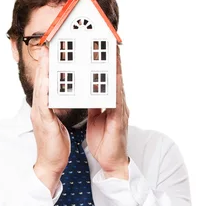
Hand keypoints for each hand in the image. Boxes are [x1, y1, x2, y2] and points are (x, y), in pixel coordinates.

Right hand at [31, 44, 69, 179]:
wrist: (51, 164)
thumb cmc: (56, 145)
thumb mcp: (58, 123)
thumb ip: (58, 109)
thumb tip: (63, 99)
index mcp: (44, 108)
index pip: (45, 84)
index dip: (47, 67)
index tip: (51, 51)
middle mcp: (39, 109)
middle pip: (41, 81)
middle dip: (44, 63)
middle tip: (48, 45)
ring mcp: (40, 114)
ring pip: (41, 89)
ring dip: (44, 71)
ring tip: (48, 56)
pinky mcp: (44, 122)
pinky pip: (44, 103)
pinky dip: (45, 90)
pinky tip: (48, 80)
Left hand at [86, 46, 129, 177]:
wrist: (111, 163)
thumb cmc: (104, 143)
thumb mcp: (95, 119)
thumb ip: (93, 106)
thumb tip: (85, 94)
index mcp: (110, 105)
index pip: (106, 81)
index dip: (104, 65)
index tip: (99, 48)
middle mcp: (117, 105)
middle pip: (114, 79)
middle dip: (112, 61)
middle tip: (108, 42)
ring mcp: (120, 112)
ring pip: (117, 86)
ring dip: (115, 70)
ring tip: (112, 53)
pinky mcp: (119, 121)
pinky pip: (117, 102)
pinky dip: (116, 89)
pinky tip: (115, 78)